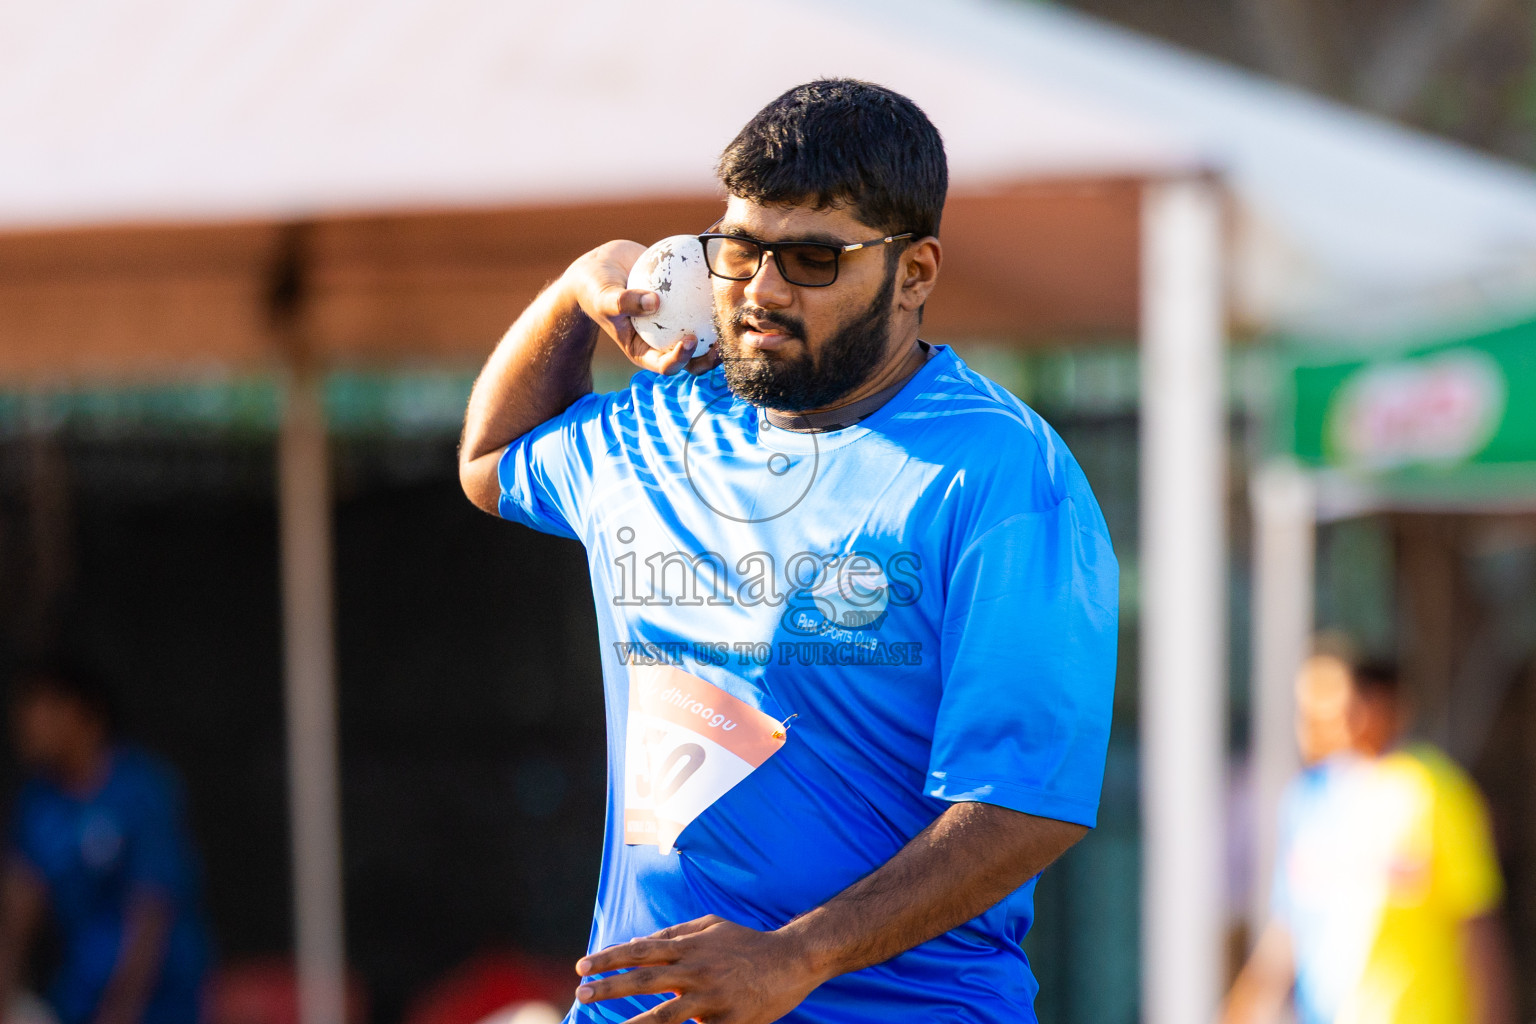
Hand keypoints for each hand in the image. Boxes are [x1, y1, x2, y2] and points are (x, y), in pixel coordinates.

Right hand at [563, 242, 720, 376]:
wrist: (600, 268)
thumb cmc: (595, 288)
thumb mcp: (604, 297)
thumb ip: (624, 302)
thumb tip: (655, 302)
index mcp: (644, 351)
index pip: (666, 366)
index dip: (681, 360)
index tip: (689, 340)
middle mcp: (662, 341)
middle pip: (691, 358)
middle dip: (708, 357)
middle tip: (719, 340)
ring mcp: (674, 324)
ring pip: (702, 334)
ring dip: (717, 332)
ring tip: (728, 318)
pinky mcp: (682, 304)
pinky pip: (699, 303)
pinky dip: (710, 296)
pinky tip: (721, 282)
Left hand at [574, 915, 826, 1023]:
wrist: (792, 960)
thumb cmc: (746, 943)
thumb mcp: (711, 926)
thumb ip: (674, 934)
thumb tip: (636, 942)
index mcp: (690, 946)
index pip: (640, 951)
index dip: (609, 958)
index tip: (582, 967)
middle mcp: (697, 970)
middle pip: (645, 979)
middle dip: (609, 986)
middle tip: (580, 993)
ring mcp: (712, 998)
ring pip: (664, 1015)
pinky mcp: (727, 1022)